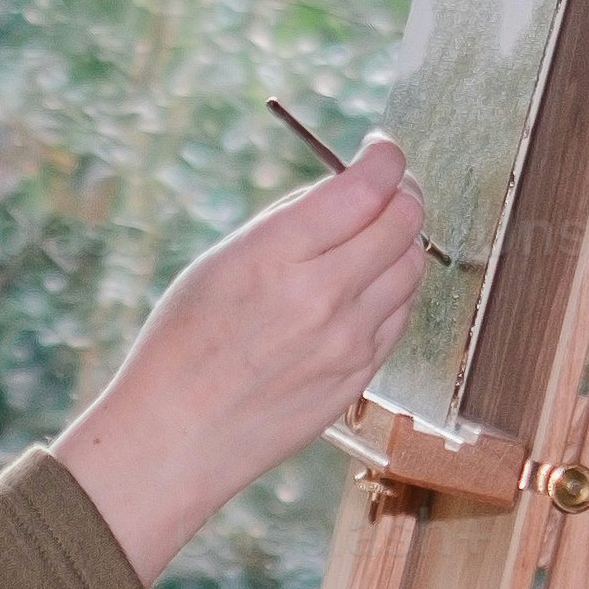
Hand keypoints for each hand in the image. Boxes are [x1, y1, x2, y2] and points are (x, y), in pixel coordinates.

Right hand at [52, 135, 432, 586]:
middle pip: (404, 223)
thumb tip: (345, 190)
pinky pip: (400, 316)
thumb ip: (288, 223)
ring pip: (412, 268)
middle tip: (391, 188)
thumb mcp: (220, 263)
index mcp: (277, 256)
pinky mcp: (359, 377)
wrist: (176, 437)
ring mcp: (348, 342)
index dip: (385, 158)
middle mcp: (323, 297)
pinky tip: (365, 287)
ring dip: (402, 242)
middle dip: (403, 193)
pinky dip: (393, 290)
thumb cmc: (183, 344)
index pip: (366, 188)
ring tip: (374, 238)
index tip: (382, 150)